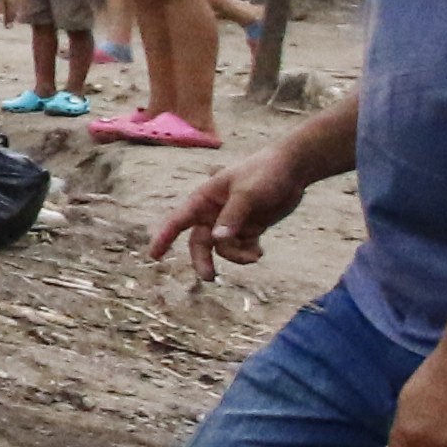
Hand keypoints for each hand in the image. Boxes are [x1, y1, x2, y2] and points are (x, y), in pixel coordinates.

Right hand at [144, 148, 307, 280]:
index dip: (164, 238)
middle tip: (210, 277)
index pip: (178, 221)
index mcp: (205, 199)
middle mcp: (214, 212)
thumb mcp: (247, 193)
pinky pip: (241, 248)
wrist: (292, 169)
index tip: (154, 256)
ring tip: (255, 256)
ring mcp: (232, 222)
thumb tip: (217, 240)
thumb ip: (232, 216)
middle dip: (203, 260)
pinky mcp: (249, 228)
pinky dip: (248, 254)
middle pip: (199, 242)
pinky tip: (259, 253)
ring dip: (236, 256)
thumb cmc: (265, 173)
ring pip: (223, 248)